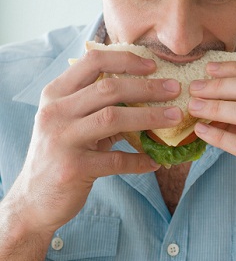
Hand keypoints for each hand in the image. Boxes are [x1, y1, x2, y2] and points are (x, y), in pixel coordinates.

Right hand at [12, 48, 181, 234]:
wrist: (34, 200)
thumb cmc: (59, 152)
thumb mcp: (70, 120)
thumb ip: (96, 103)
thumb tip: (144, 89)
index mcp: (55, 93)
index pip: (93, 62)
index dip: (126, 60)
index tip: (153, 66)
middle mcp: (55, 112)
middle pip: (109, 88)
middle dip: (147, 87)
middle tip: (175, 89)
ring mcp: (62, 139)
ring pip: (114, 118)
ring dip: (150, 117)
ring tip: (175, 117)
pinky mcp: (73, 168)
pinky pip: (115, 159)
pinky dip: (139, 160)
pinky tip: (155, 161)